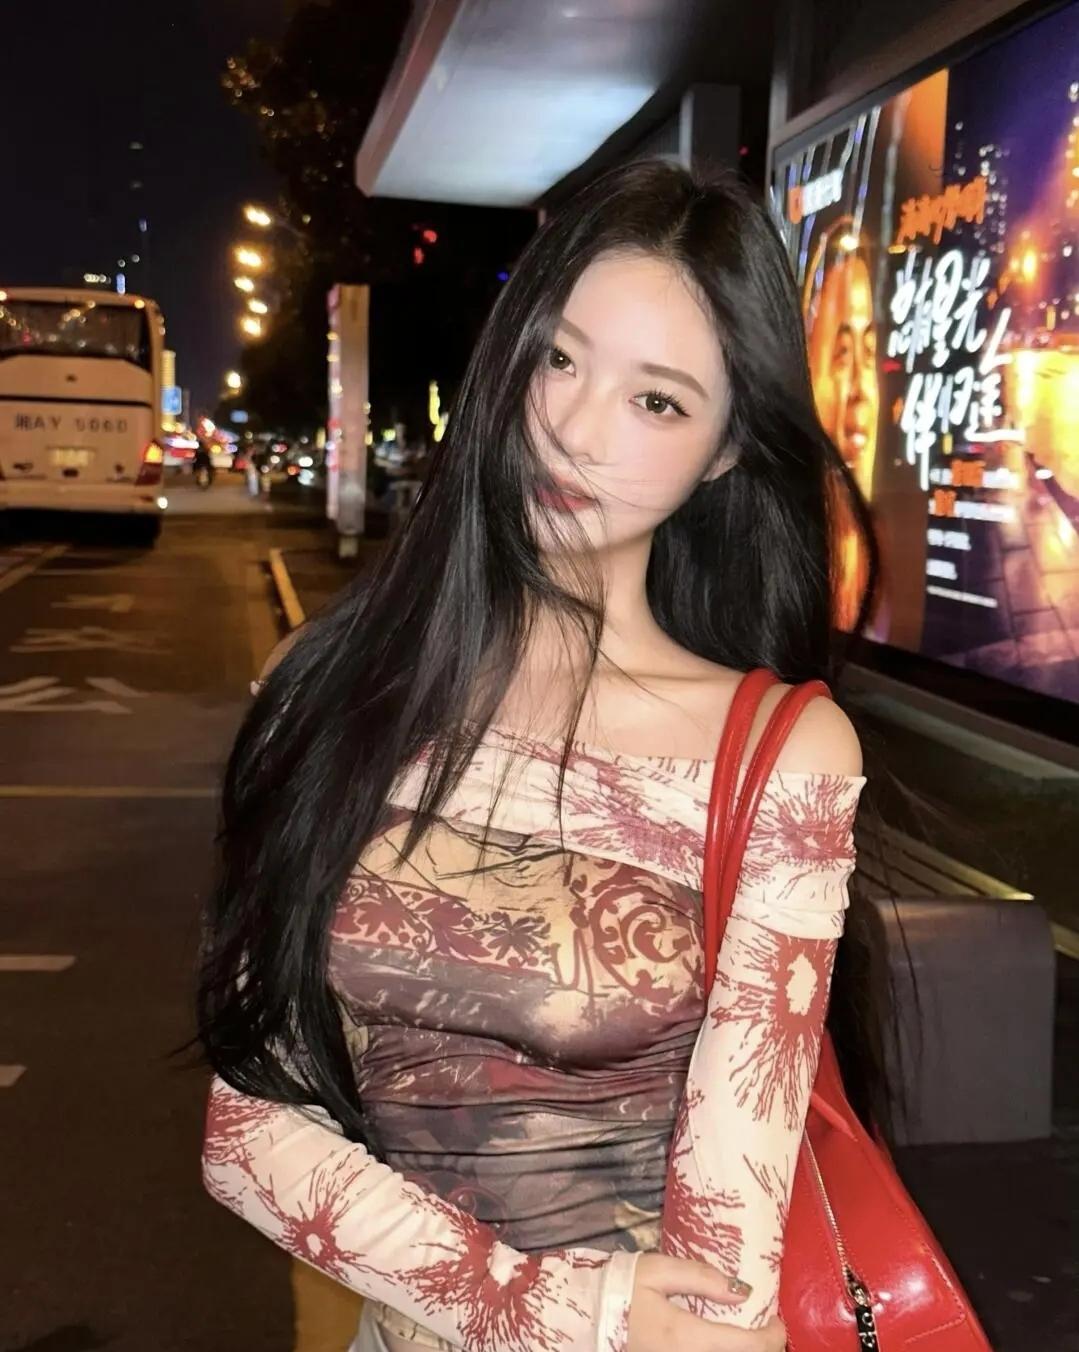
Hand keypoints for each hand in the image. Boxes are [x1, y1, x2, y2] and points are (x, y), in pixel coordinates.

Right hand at [627, 1254, 785, 1351]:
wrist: (586, 1316)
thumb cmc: (622, 1288)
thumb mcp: (658, 1271)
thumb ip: (702, 1278)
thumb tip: (742, 1290)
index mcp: (687, 1337)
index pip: (746, 1346)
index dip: (771, 1336)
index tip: (778, 1321)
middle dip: (762, 1348)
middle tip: (766, 1329)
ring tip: (745, 1336)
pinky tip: (722, 1342)